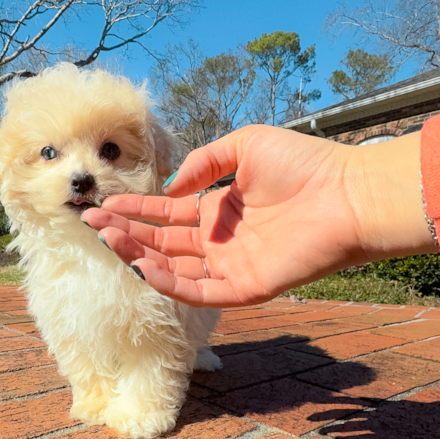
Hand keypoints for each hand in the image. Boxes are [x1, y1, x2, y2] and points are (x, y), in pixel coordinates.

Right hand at [81, 125, 437, 307]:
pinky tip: (144, 266)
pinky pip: (201, 293)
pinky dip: (171, 284)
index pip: (166, 213)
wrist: (349, 193)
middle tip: (91, 221)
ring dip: (139, 256)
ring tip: (108, 239)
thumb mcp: (243, 146)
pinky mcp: (247, 287)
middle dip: (126, 232)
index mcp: (218, 210)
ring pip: (174, 268)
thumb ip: (201, 163)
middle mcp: (220, 241)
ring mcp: (232, 266)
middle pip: (162, 242)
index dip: (134, 210)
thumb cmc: (304, 164)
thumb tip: (169, 190)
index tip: (102, 204)